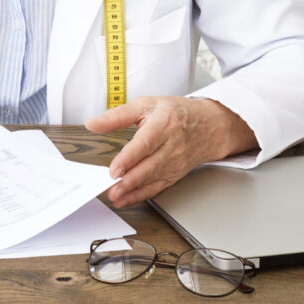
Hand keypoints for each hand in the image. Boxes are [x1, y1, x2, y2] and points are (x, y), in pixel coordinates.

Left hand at [84, 96, 256, 207]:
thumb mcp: (146, 104)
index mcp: (163, 124)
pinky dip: (141, 195)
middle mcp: (171, 145)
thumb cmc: (176, 113)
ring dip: (134, 191)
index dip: (130, 158)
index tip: (115, 169)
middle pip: (150, 166)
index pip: (146, 143)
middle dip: (130, 180)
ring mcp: (175, 162)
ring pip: (154, 179)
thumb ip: (117, 115)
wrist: (210, 125)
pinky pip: (158, 187)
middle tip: (112, 188)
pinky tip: (127, 199)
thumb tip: (93, 123)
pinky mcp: (175, 174)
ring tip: (116, 196)